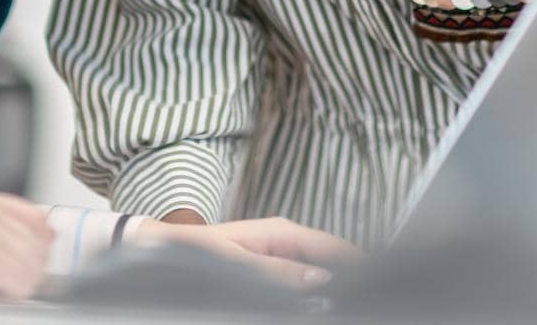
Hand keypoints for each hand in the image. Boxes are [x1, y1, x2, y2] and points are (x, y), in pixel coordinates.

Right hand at [0, 183, 52, 300]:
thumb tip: (45, 231)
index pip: (26, 209)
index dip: (41, 230)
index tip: (47, 243)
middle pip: (31, 236)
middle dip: (35, 260)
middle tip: (28, 274)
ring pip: (27, 259)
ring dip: (26, 278)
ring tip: (15, 285)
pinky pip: (16, 277)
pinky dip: (16, 290)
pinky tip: (5, 292)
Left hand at [134, 215, 360, 287]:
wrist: (162, 249)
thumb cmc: (195, 251)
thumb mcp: (236, 263)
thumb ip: (278, 273)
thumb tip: (320, 281)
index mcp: (282, 232)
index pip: (334, 248)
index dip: (358, 266)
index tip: (374, 286)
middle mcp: (285, 242)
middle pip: (331, 262)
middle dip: (347, 280)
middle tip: (360, 302)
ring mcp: (280, 256)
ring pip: (318, 274)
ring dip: (329, 290)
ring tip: (343, 304)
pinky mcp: (271, 270)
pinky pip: (300, 282)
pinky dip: (311, 294)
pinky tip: (315, 305)